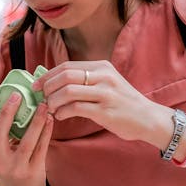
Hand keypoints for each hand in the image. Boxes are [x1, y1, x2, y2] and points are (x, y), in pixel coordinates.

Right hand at [0, 84, 53, 185]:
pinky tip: (50, 120)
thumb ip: (1, 135)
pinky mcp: (32, 173)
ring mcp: (15, 168)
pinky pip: (41, 148)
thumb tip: (10, 102)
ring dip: (35, 120)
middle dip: (8, 111)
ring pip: (25, 140)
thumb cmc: (10, 170)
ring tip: (43, 105)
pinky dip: (45, 132)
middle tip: (17, 94)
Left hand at [32, 61, 163, 141]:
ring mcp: (105, 93)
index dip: (47, 75)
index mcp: (101, 67)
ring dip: (53, 101)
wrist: (149, 119)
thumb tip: (54, 81)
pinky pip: (76, 108)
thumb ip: (86, 80)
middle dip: (47, 87)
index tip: (36, 84)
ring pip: (67, 91)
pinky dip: (62, 112)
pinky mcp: (105, 111)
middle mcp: (103, 76)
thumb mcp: (107, 83)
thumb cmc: (123, 103)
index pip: (66, 66)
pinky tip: (60, 116)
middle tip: (41, 97)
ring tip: (50, 109)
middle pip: (65, 76)